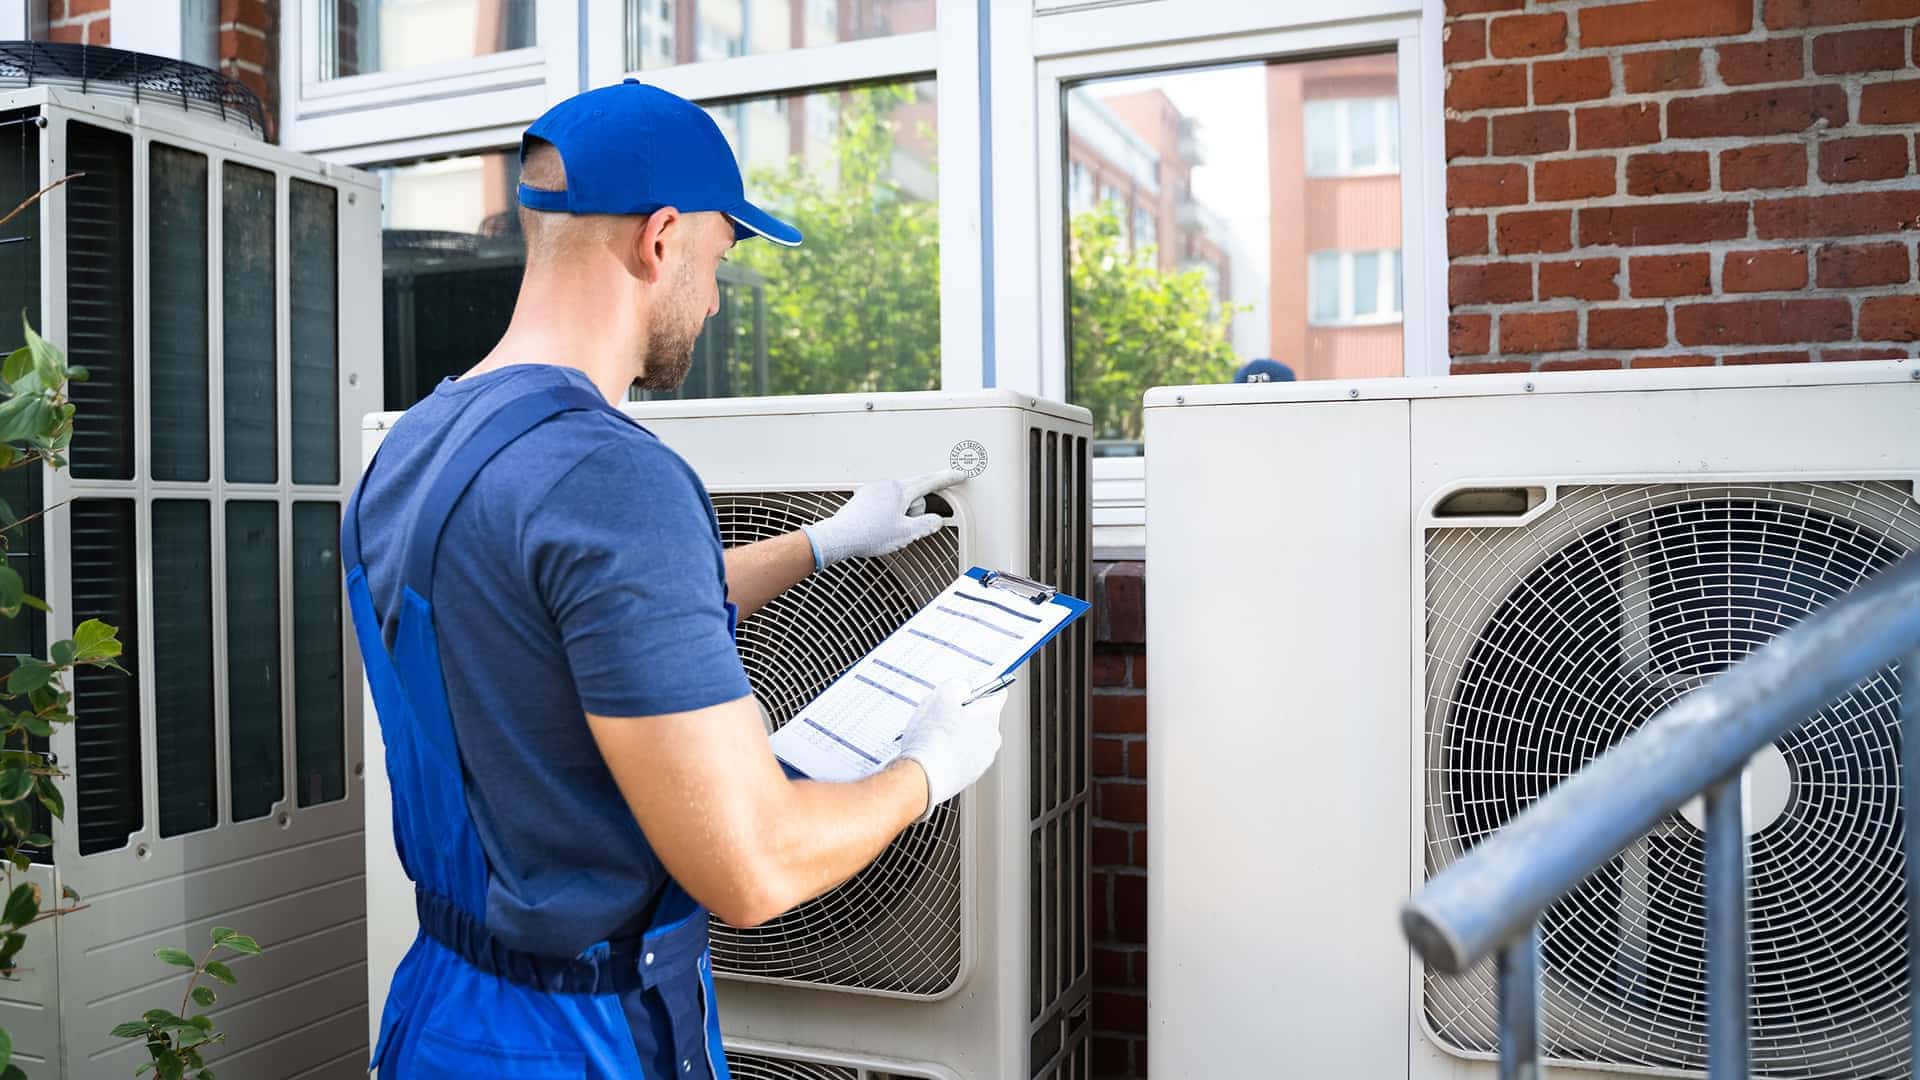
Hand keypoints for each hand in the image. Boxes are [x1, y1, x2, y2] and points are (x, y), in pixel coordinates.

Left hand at [801, 470, 965, 568]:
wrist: (839, 537)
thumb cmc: (869, 534)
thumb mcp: (907, 533)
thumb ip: (927, 525)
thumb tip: (935, 521)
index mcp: (900, 490)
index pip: (930, 482)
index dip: (948, 478)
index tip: (959, 474)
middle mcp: (886, 485)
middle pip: (914, 496)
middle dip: (915, 513)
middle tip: (905, 530)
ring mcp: (873, 490)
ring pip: (899, 502)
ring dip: (900, 516)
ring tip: (886, 532)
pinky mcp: (864, 499)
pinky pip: (885, 505)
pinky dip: (887, 516)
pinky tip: (877, 529)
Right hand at [896, 680, 1006, 822]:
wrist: (923, 777)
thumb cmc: (933, 738)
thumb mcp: (942, 696)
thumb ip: (958, 685)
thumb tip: (963, 687)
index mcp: (990, 716)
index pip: (997, 693)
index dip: (980, 687)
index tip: (968, 689)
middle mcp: (992, 739)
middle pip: (982, 717)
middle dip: (965, 713)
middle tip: (942, 714)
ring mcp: (983, 760)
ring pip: (972, 738)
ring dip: (958, 734)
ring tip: (935, 735)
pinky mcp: (970, 775)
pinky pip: (964, 756)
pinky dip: (952, 752)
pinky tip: (935, 751)